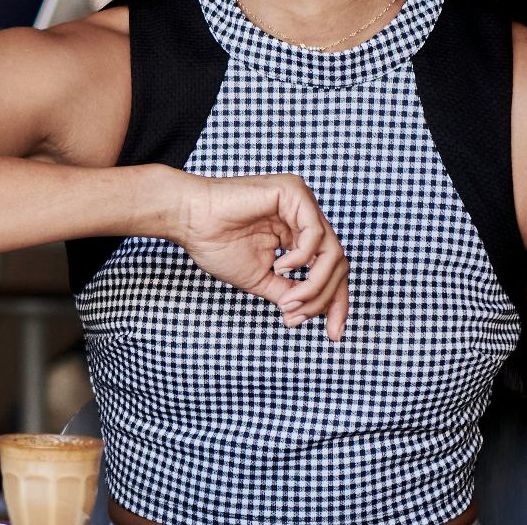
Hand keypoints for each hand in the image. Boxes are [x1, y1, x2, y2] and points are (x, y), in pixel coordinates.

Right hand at [170, 172, 350, 339]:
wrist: (188, 220)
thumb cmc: (214, 244)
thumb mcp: (261, 279)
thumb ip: (289, 291)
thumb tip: (312, 311)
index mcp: (296, 232)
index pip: (330, 268)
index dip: (336, 302)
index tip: (333, 334)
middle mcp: (304, 216)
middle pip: (338, 263)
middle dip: (326, 298)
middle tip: (297, 317)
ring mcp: (302, 202)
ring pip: (332, 253)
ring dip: (314, 285)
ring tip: (288, 299)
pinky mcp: (294, 191)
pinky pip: (315, 234)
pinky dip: (302, 258)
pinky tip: (280, 266)